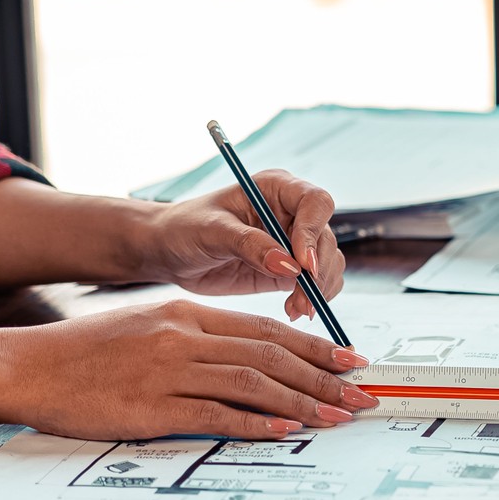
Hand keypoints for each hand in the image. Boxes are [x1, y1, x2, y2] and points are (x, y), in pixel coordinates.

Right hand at [0, 300, 377, 440]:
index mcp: (188, 314)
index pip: (266, 330)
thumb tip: (250, 360)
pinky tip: (284, 431)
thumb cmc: (89, 353)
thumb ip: (198, 339)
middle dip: (324, 378)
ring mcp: (167, 371)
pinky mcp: (149, 407)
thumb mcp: (150, 327)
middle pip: (270, 356)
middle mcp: (184, 337)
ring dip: (302, 403)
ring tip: (337, 417)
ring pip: (251, 384)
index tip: (350, 361)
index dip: (315, 347)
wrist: (28, 367)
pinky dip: (253, 423)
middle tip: (362, 395)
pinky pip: (212, 415)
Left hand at [134, 170, 344, 322]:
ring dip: (318, 290)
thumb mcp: (212, 231)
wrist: (170, 253)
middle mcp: (292, 213)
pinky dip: (312, 299)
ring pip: (328, 264)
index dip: (314, 232)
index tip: (302, 264)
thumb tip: (290, 266)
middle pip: (326, 238)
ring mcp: (294, 243)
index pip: (316, 203)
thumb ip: (250, 244)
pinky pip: (317, 284)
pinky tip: (292, 310)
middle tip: (303, 300)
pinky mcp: (291, 270)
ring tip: (295, 310)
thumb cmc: (184, 228)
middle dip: (318, 272)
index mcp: (277, 189)